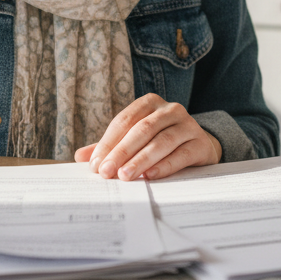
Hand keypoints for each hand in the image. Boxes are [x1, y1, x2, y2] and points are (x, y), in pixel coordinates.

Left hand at [74, 94, 222, 180]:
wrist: (199, 146)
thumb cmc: (160, 141)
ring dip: (141, 160)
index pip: (124, 120)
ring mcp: (187, 125)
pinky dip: (165, 165)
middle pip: (142, 129)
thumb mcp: (135, 139)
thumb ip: (110, 146)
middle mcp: (170, 109)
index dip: (108, 142)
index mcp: (150, 103)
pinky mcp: (200, 143)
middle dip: (121, 152)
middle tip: (106, 172)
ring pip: (161, 141)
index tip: (96, 164)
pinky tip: (150, 175)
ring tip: (125, 176)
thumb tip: (80, 157)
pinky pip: (181, 154)